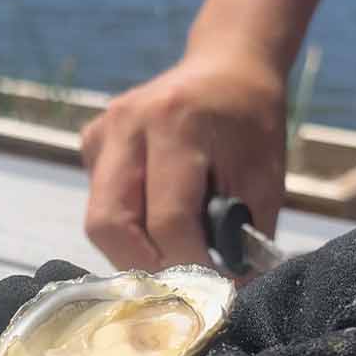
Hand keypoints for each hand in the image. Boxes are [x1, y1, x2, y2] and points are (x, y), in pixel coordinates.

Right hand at [79, 49, 286, 271]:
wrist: (227, 65)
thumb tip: (227, 291)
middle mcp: (127, 124)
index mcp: (176, 124)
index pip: (168, 218)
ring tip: (169, 252)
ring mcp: (102, 130)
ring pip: (98, 218)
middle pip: (110, 223)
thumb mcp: (265, 176)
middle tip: (178, 282)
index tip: (212, 288)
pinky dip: (127, 220)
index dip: (188, 264)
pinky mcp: (91, 140)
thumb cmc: (253, 123)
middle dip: (144, 266)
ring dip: (133, 248)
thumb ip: (243, 234)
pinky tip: (153, 209)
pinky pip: (99, 199)